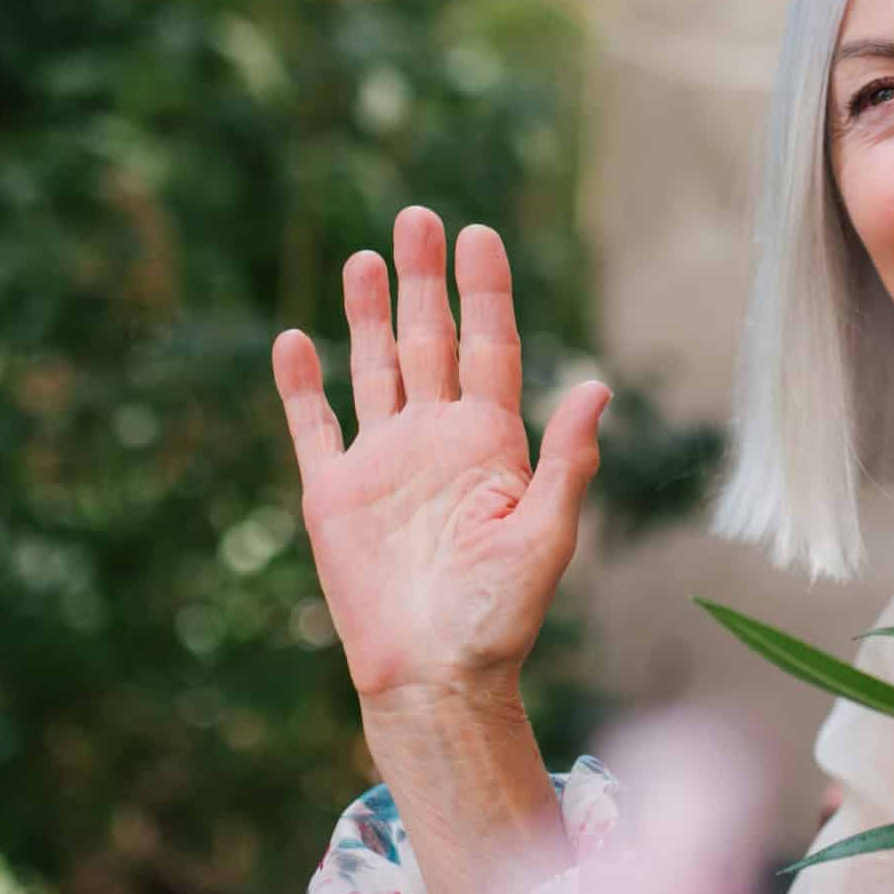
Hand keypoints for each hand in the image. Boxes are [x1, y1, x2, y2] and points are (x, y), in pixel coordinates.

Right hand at [271, 206, 611, 706]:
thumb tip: (598, 386)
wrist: (433, 676)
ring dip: (370, 314)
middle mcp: (436, 441)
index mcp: (491, 445)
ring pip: (375, 368)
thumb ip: (565, 461)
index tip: (480, 234)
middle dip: (425, 280)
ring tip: (366, 256)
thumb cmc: (498, 617)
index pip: (489, 349)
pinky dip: (302, 384)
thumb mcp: (546, 536)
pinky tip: (295, 338)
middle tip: (418, 216)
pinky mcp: (333, 493)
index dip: (485, 293)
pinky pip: (314, 425)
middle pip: (430, 341)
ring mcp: (383, 462)